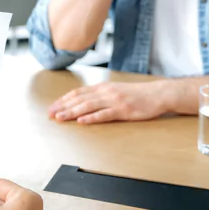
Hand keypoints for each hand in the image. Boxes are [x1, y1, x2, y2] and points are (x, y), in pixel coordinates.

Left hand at [48, 81, 173, 123]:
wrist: (158, 94)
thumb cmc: (137, 94)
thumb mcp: (115, 91)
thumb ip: (100, 95)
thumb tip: (83, 101)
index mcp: (103, 87)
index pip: (78, 92)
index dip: (63, 100)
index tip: (52, 107)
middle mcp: (106, 92)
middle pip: (80, 99)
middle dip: (63, 107)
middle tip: (50, 114)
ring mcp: (114, 101)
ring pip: (89, 106)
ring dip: (73, 112)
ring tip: (61, 118)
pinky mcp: (123, 110)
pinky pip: (105, 114)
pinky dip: (92, 118)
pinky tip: (82, 121)